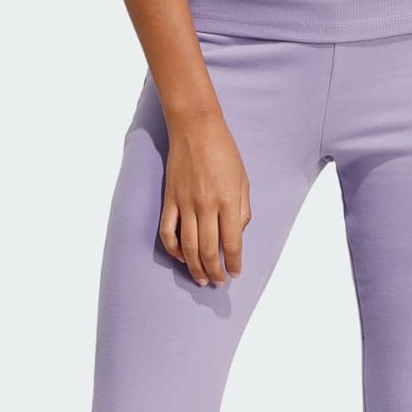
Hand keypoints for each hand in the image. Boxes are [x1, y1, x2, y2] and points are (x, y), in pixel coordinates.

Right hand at [159, 112, 250, 285]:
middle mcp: (206, 206)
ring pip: (188, 246)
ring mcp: (185, 204)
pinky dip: (173, 248)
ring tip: (200, 278)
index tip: (235, 273)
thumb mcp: (243, 180)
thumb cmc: (224, 152)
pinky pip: (168, 231)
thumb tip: (236, 234)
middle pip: (209, 250)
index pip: (231, 243)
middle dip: (214, 272)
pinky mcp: (169, 200)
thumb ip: (242, 209)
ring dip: (195, 267)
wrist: (196, 129)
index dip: (233, 263)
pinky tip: (181, 257)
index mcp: (228, 201)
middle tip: (218, 282)